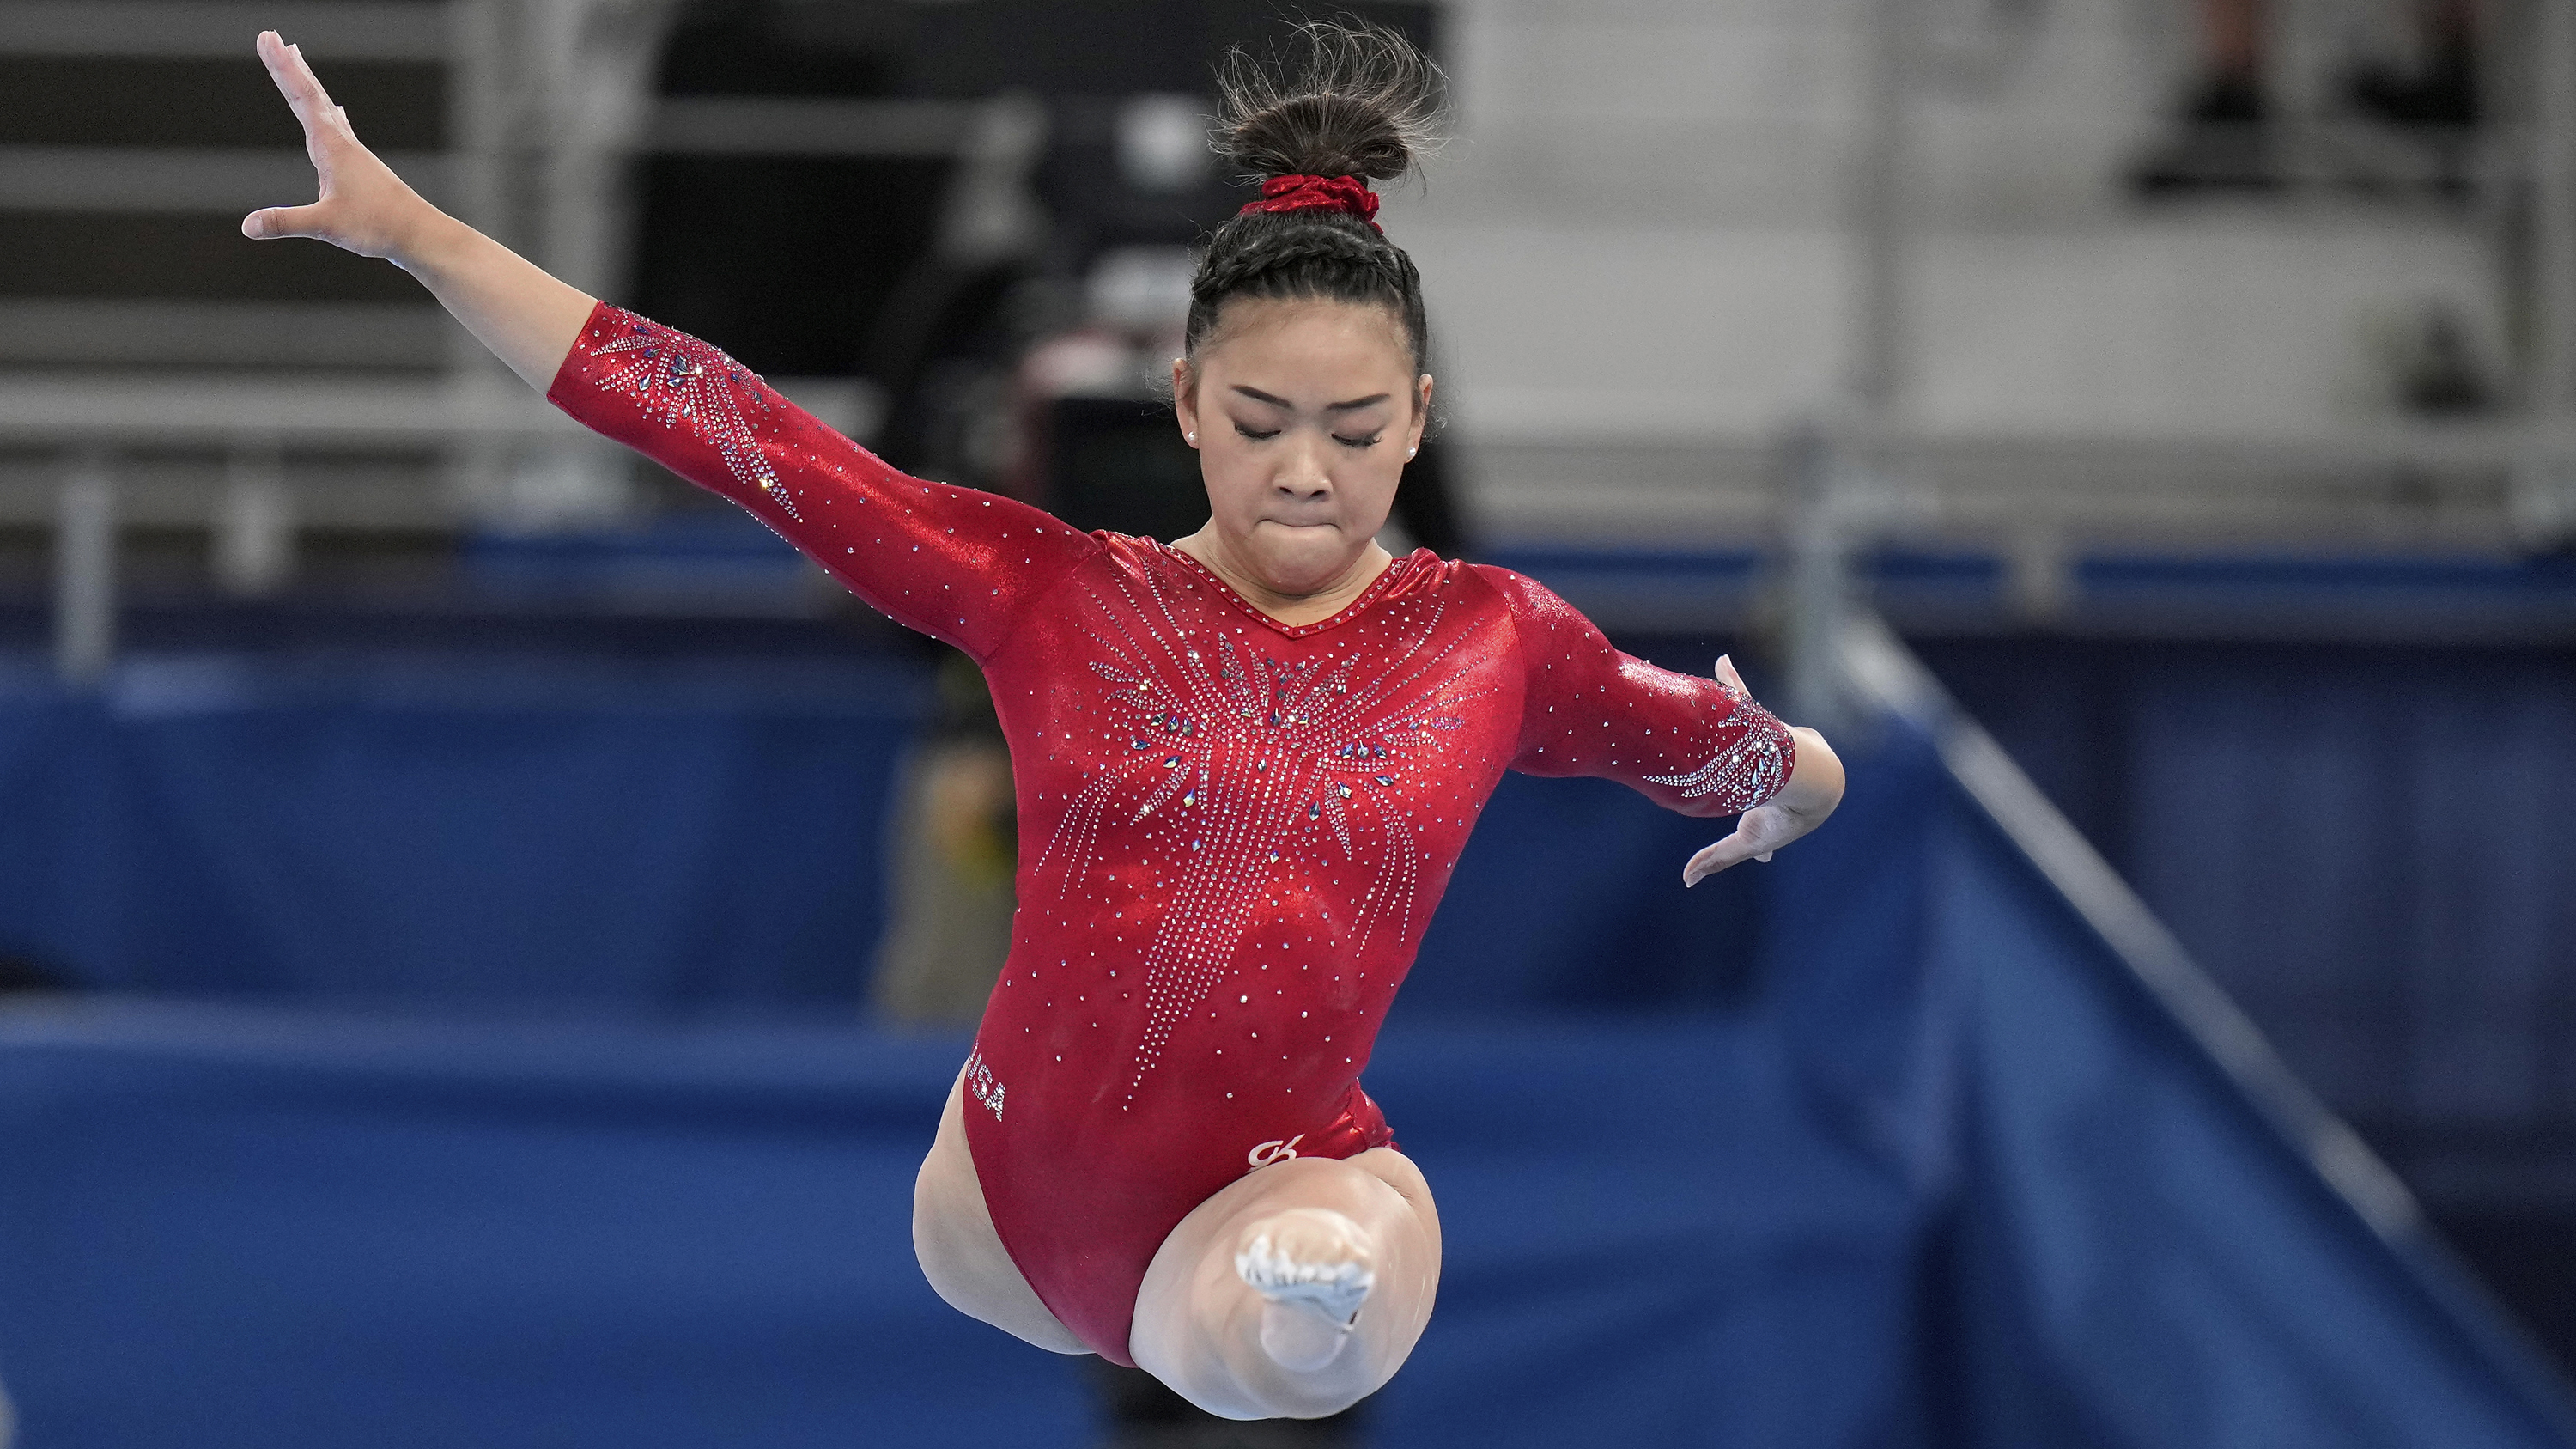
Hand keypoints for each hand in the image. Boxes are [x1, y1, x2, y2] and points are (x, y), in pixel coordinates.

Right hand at [240, 31, 436, 260]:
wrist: (420, 234)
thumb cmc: (378, 226)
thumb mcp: (326, 225)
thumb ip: (286, 222)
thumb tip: (248, 226)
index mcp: (332, 146)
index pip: (301, 97)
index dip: (281, 67)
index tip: (267, 38)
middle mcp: (342, 142)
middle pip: (311, 94)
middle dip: (288, 66)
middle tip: (272, 36)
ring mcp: (353, 153)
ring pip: (325, 108)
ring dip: (308, 83)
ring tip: (297, 59)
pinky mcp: (360, 166)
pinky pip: (339, 128)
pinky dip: (330, 113)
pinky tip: (337, 112)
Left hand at [1680, 657, 1844, 886]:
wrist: (1814, 776)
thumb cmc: (1785, 813)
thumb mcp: (1748, 842)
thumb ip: (1716, 858)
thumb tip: (1685, 881)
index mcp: (1768, 813)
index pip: (1764, 838)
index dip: (1762, 849)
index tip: (1764, 857)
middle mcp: (1766, 782)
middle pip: (1749, 783)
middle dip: (1747, 787)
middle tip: (1739, 786)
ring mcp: (1769, 754)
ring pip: (1748, 742)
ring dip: (1741, 733)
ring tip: (1724, 728)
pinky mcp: (1769, 728)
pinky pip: (1746, 700)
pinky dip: (1733, 682)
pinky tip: (1720, 662)